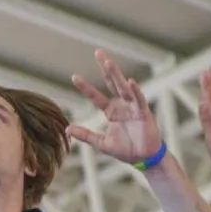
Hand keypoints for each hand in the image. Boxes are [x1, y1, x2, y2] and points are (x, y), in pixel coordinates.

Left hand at [67, 50, 162, 164]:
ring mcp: (133, 107)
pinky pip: (139, 100)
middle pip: (112, 83)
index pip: (96, 96)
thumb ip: (86, 135)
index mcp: (111, 111)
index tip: (74, 76)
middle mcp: (122, 105)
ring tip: (109, 62)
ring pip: (124, 87)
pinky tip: (131, 82)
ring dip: (116, 74)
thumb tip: (67, 129)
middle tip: (98, 53)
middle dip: (106, 68)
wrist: (144, 158)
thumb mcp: (102, 143)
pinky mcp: (144, 113)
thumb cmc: (126, 150)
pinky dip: (136, 91)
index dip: (86, 87)